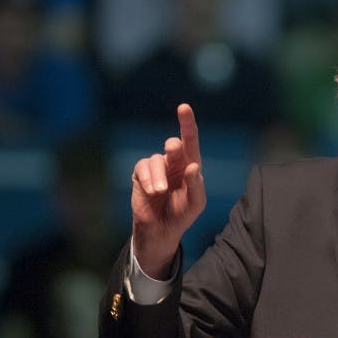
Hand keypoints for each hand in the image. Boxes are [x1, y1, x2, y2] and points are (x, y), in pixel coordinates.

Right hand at [130, 104, 205, 276]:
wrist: (161, 230)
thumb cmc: (182, 214)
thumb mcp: (196, 203)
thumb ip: (196, 185)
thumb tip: (193, 165)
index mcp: (190, 164)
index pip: (191, 140)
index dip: (187, 123)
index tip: (184, 107)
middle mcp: (174, 162)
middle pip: (173, 145)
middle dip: (173, 148)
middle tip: (173, 149)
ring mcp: (157, 167)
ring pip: (156, 159)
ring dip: (159, 176)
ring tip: (160, 192)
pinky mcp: (141, 174)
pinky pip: (143, 167)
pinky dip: (148, 179)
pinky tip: (153, 191)